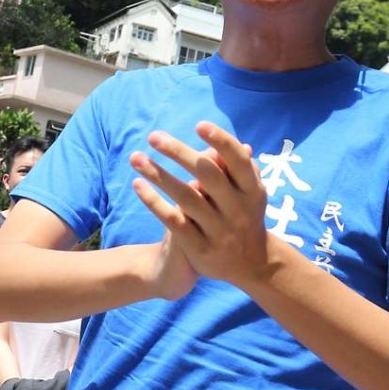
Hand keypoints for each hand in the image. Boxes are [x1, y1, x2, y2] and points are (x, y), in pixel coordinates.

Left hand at [130, 122, 270, 288]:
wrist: (251, 264)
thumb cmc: (243, 213)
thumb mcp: (247, 191)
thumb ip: (232, 167)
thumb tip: (216, 141)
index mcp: (252, 190)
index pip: (239, 160)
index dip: (222, 141)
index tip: (199, 125)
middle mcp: (238, 210)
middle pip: (207, 174)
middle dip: (179, 152)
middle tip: (153, 136)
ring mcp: (219, 230)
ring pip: (185, 197)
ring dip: (158, 175)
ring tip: (136, 158)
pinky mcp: (199, 247)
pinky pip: (173, 221)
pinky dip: (154, 202)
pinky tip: (137, 184)